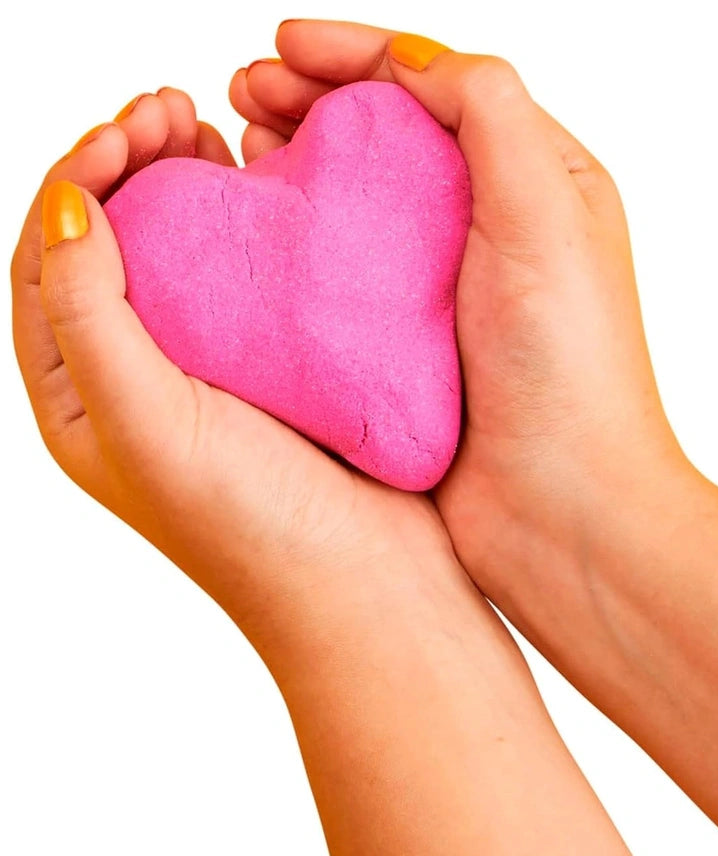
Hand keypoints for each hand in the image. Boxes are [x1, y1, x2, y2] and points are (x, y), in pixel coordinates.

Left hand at [12, 87, 460, 659]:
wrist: (370, 590)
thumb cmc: (256, 529)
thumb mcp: (147, 426)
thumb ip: (92, 319)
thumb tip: (70, 209)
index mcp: (85, 400)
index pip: (52, 265)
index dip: (79, 180)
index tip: (131, 127)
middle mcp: (141, 382)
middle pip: (114, 248)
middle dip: (130, 166)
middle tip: (175, 110)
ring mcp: (215, 376)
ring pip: (186, 257)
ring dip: (190, 189)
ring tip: (216, 136)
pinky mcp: (281, 374)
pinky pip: (250, 283)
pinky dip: (251, 230)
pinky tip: (273, 195)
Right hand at [229, 22, 693, 618]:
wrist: (560, 512)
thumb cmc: (568, 371)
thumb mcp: (545, 217)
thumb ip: (490, 113)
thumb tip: (410, 59)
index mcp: (539, 186)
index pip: (440, 88)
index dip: (359, 56)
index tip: (279, 45)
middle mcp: (495, 231)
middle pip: (392, 138)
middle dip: (316, 101)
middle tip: (241, 92)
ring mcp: (449, 294)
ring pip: (361, 204)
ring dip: (300, 166)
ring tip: (236, 144)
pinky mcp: (411, 351)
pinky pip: (345, 280)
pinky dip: (300, 248)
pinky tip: (259, 237)